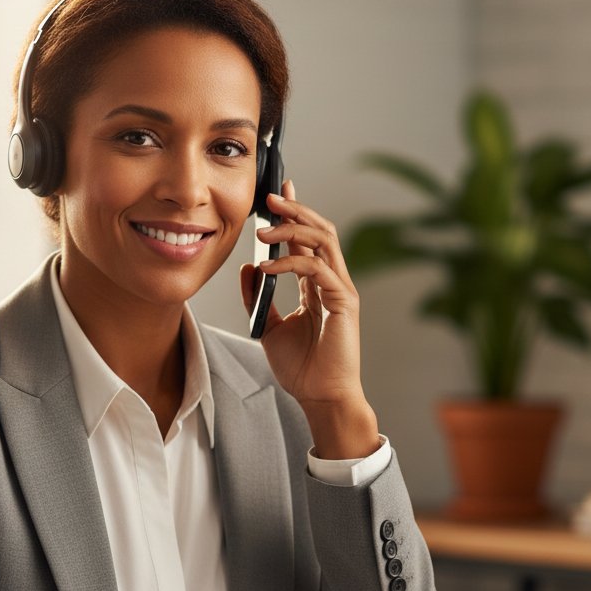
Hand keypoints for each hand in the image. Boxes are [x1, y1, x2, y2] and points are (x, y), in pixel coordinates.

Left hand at [240, 180, 380, 458]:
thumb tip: (247, 266)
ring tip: (264, 227)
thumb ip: (258, 297)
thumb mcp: (268, 327)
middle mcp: (332, 281)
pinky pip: (316, 269)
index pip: (307, 238)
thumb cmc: (302, 368)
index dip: (293, 212)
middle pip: (319, 230)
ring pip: (323, 240)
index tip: (275, 193)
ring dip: (293, 227)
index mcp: (317, 285)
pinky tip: (267, 267)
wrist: (320, 397)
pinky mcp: (344, 302)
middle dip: (295, 209)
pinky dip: (290, 263)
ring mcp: (340, 289)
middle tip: (270, 196)